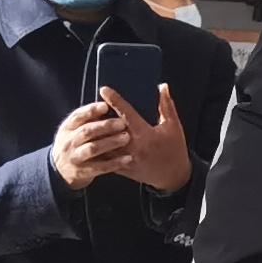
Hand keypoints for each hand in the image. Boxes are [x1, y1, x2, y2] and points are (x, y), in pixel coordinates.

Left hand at [48, 86, 189, 190]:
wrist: (174, 176)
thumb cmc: (175, 149)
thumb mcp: (173, 126)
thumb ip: (166, 106)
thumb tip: (162, 86)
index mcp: (145, 134)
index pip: (126, 114)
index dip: (114, 100)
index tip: (104, 90)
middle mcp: (133, 146)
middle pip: (110, 130)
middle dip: (98, 117)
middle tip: (89, 107)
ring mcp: (126, 159)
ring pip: (104, 146)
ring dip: (95, 135)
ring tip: (87, 124)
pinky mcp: (122, 169)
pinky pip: (105, 160)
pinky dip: (98, 151)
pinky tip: (91, 142)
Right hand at [49, 95, 130, 189]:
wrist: (59, 171)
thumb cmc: (73, 144)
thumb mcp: (73, 130)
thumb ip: (87, 120)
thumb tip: (106, 103)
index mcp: (67, 128)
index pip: (77, 117)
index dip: (91, 111)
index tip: (105, 106)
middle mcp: (69, 142)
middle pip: (86, 132)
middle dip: (104, 126)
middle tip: (122, 123)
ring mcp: (75, 158)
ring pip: (93, 149)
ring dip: (110, 142)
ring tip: (126, 138)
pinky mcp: (83, 172)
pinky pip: (100, 167)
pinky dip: (114, 163)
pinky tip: (128, 158)